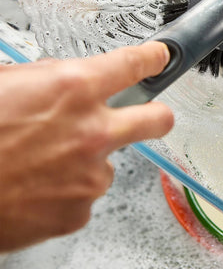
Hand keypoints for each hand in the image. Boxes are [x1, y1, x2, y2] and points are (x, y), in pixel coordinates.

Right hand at [0, 41, 173, 251]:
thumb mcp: (7, 83)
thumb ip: (50, 78)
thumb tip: (70, 78)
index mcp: (74, 88)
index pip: (133, 64)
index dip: (153, 59)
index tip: (161, 58)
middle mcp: (93, 131)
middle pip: (157, 118)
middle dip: (158, 114)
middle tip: (152, 114)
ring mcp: (91, 174)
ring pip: (110, 160)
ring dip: (89, 157)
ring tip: (47, 161)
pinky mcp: (80, 209)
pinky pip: (87, 190)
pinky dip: (71, 187)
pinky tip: (40, 185)